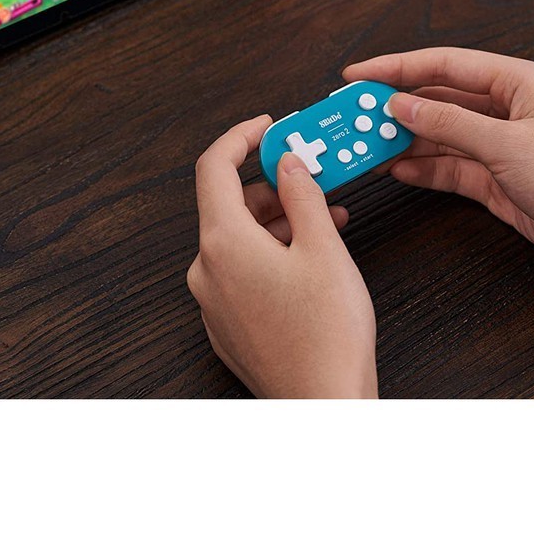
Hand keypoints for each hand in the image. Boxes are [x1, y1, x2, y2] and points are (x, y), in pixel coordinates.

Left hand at [188, 114, 377, 397]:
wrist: (323, 406)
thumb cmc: (326, 333)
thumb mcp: (323, 247)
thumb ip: (302, 193)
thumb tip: (288, 162)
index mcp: (222, 243)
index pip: (214, 168)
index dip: (240, 138)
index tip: (266, 127)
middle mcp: (207, 270)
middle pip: (230, 205)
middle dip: (273, 186)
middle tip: (312, 177)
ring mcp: (213, 302)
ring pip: (239, 240)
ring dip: (279, 221)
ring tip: (326, 219)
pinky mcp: (227, 325)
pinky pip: (242, 271)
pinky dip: (272, 252)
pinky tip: (311, 257)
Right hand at [344, 48, 533, 293]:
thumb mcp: (506, 145)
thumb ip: (448, 122)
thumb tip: (401, 104)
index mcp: (519, 82)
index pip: (445, 63)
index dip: (396, 67)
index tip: (357, 74)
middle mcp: (508, 108)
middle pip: (439, 97)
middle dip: (396, 105)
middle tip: (353, 114)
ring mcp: (502, 145)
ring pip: (441, 134)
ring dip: (404, 138)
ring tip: (364, 143)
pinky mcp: (498, 179)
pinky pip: (450, 166)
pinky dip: (423, 167)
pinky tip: (394, 169)